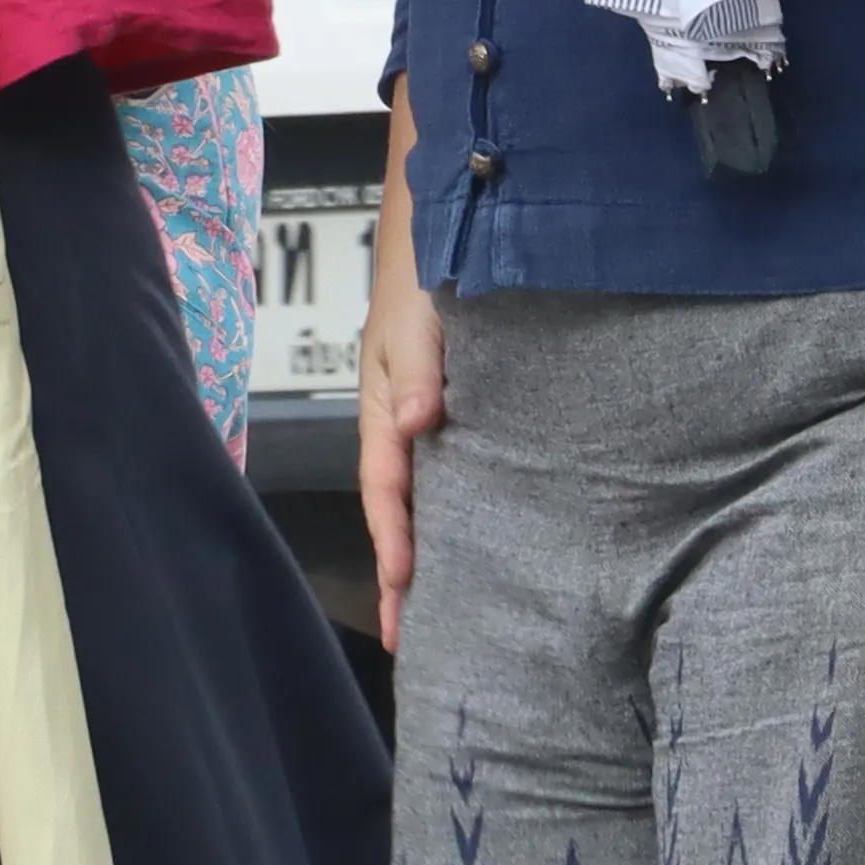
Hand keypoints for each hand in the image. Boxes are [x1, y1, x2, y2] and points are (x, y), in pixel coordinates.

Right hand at [357, 264, 442, 655]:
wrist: (451, 226)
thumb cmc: (421, 274)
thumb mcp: (412, 319)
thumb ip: (413, 366)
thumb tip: (414, 422)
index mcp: (384, 409)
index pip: (386, 489)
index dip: (394, 539)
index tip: (404, 586)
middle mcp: (405, 426)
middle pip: (401, 511)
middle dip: (403, 574)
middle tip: (409, 638)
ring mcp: (432, 424)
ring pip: (427, 499)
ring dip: (431, 552)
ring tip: (443, 613)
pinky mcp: (463, 414)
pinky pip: (456, 474)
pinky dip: (460, 514)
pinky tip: (480, 543)